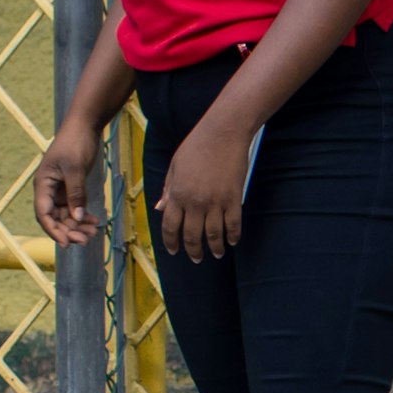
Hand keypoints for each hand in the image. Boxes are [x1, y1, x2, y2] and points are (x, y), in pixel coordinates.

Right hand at [32, 116, 103, 247]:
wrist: (84, 126)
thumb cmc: (75, 143)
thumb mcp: (75, 169)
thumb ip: (76, 194)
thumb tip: (76, 218)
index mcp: (43, 185)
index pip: (43, 214)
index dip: (53, 231)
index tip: (66, 244)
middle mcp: (48, 190)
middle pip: (55, 218)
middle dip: (69, 230)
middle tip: (86, 240)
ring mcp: (59, 190)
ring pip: (66, 215)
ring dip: (77, 225)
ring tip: (93, 232)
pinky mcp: (70, 188)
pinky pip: (74, 207)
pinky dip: (83, 215)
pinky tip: (95, 221)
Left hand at [154, 114, 252, 263]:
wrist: (223, 133)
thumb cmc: (196, 146)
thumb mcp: (175, 166)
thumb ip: (168, 189)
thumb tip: (159, 208)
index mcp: (177, 194)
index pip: (170, 226)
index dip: (171, 242)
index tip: (174, 251)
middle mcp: (194, 202)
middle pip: (192, 236)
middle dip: (193, 251)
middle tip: (196, 258)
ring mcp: (215, 202)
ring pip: (213, 235)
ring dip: (214, 248)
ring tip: (216, 254)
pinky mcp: (233, 199)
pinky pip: (233, 225)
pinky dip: (232, 236)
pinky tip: (231, 242)